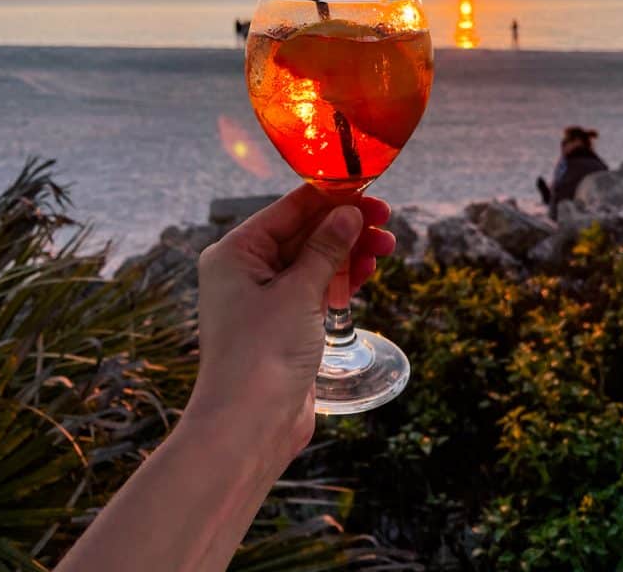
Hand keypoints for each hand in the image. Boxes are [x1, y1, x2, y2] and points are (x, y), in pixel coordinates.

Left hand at [182, 185, 393, 464]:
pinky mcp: (282, 325)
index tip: (369, 193)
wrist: (247, 429)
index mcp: (236, 252)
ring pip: (313, 262)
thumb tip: (349, 213)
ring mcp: (264, 299)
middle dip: (345, 228)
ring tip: (386, 247)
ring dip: (348, 253)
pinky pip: (314, 289)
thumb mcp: (299, 292)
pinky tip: (366, 272)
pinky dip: (340, 279)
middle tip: (386, 223)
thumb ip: (326, 248)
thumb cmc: (262, 354)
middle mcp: (245, 271)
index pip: (289, 210)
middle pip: (303, 234)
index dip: (332, 199)